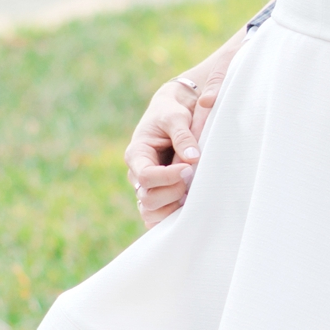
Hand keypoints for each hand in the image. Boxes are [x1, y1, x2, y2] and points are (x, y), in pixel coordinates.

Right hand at [126, 74, 216, 224]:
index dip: (168, 177)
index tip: (189, 168)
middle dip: (173, 192)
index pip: (146, 176)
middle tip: (192, 177)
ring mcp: (146, 187)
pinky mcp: (158, 195)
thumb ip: (183, 135)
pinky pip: (157, 217)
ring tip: (191, 193)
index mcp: (137, 154)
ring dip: (173, 208)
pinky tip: (188, 205)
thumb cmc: (172, 112)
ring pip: (151, 213)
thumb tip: (193, 157)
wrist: (172, 113)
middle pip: (148, 199)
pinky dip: (172, 217)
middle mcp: (137, 174)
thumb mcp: (176, 116)